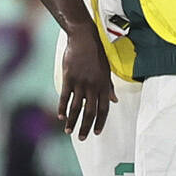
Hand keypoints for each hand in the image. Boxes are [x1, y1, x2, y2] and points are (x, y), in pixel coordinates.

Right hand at [55, 23, 115, 140]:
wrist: (84, 38)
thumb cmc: (97, 53)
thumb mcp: (107, 70)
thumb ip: (109, 87)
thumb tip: (114, 101)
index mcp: (104, 85)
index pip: (104, 108)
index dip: (101, 122)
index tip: (97, 132)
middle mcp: (93, 86)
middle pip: (91, 111)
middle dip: (86, 126)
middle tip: (82, 138)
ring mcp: (80, 82)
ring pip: (76, 107)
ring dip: (72, 121)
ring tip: (69, 131)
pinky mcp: (68, 78)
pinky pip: (65, 97)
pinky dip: (62, 108)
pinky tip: (60, 117)